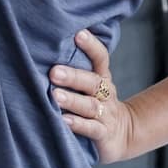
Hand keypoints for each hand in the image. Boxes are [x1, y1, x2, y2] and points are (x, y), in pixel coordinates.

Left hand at [51, 29, 134, 164]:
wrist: (124, 134)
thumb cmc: (97, 105)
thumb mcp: (92, 87)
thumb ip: (76, 71)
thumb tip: (44, 51)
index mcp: (102, 79)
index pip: (101, 58)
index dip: (92, 46)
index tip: (78, 34)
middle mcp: (106, 94)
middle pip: (93, 82)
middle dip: (73, 76)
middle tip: (54, 72)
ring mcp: (106, 114)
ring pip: (90, 106)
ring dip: (73, 100)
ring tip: (55, 96)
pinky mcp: (104, 134)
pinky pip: (92, 129)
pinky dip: (78, 124)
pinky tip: (64, 120)